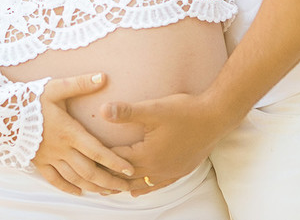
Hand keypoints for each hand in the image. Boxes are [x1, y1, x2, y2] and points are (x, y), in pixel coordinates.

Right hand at [32, 73, 135, 195]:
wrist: (1, 113)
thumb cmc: (30, 99)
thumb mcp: (55, 88)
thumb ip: (80, 84)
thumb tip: (103, 77)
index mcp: (69, 132)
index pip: (97, 151)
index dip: (114, 161)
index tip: (130, 169)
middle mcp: (61, 149)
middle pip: (89, 171)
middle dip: (109, 181)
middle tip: (126, 187)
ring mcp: (50, 158)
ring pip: (75, 179)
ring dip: (94, 187)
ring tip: (109, 192)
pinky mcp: (38, 162)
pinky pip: (55, 180)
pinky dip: (68, 188)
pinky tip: (79, 192)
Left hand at [101, 92, 224, 195]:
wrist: (216, 118)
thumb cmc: (185, 111)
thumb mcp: (153, 109)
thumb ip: (126, 112)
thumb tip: (102, 110)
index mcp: (147, 156)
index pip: (115, 161)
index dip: (99, 160)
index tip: (83, 160)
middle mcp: (157, 169)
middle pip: (125, 177)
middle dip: (108, 177)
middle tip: (89, 180)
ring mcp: (169, 172)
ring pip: (140, 185)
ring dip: (123, 185)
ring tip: (108, 189)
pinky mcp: (180, 171)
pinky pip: (158, 185)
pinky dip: (144, 188)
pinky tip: (138, 190)